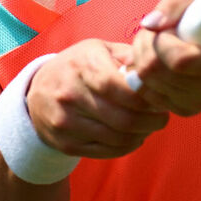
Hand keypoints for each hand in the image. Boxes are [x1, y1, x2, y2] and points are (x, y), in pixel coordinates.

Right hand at [26, 39, 168, 158]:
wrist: (37, 90)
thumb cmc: (79, 65)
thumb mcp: (98, 49)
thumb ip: (129, 56)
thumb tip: (158, 68)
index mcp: (83, 64)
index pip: (119, 87)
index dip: (145, 98)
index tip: (161, 99)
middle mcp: (70, 93)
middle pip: (122, 117)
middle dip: (150, 121)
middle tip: (162, 118)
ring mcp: (66, 121)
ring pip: (116, 138)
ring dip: (141, 135)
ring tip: (150, 126)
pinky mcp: (65, 143)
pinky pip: (106, 151)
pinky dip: (127, 146)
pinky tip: (134, 136)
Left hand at [128, 0, 200, 115]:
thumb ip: (175, 4)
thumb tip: (149, 24)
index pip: (180, 60)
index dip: (162, 41)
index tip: (167, 27)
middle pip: (158, 72)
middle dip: (144, 45)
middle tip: (151, 31)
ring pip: (148, 83)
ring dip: (140, 57)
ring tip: (153, 42)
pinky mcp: (186, 110)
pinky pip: (148, 96)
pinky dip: (141, 76)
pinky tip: (152, 60)